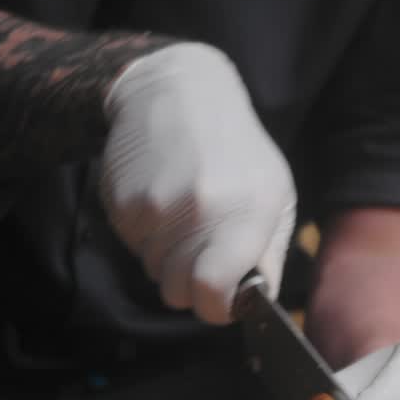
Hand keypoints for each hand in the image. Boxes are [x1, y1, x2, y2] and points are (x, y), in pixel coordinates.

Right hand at [100, 42, 295, 322]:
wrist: (179, 91)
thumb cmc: (238, 150)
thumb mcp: (276, 195)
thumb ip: (269, 255)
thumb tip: (256, 304)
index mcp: (248, 212)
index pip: (212, 291)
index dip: (215, 307)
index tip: (220, 300)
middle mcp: (200, 209)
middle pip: (179, 291)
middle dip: (190, 285)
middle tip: (201, 255)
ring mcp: (156, 204)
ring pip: (153, 271)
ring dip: (168, 257)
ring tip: (184, 214)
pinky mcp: (123, 200)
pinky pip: (133, 245)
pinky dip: (147, 235)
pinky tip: (162, 198)